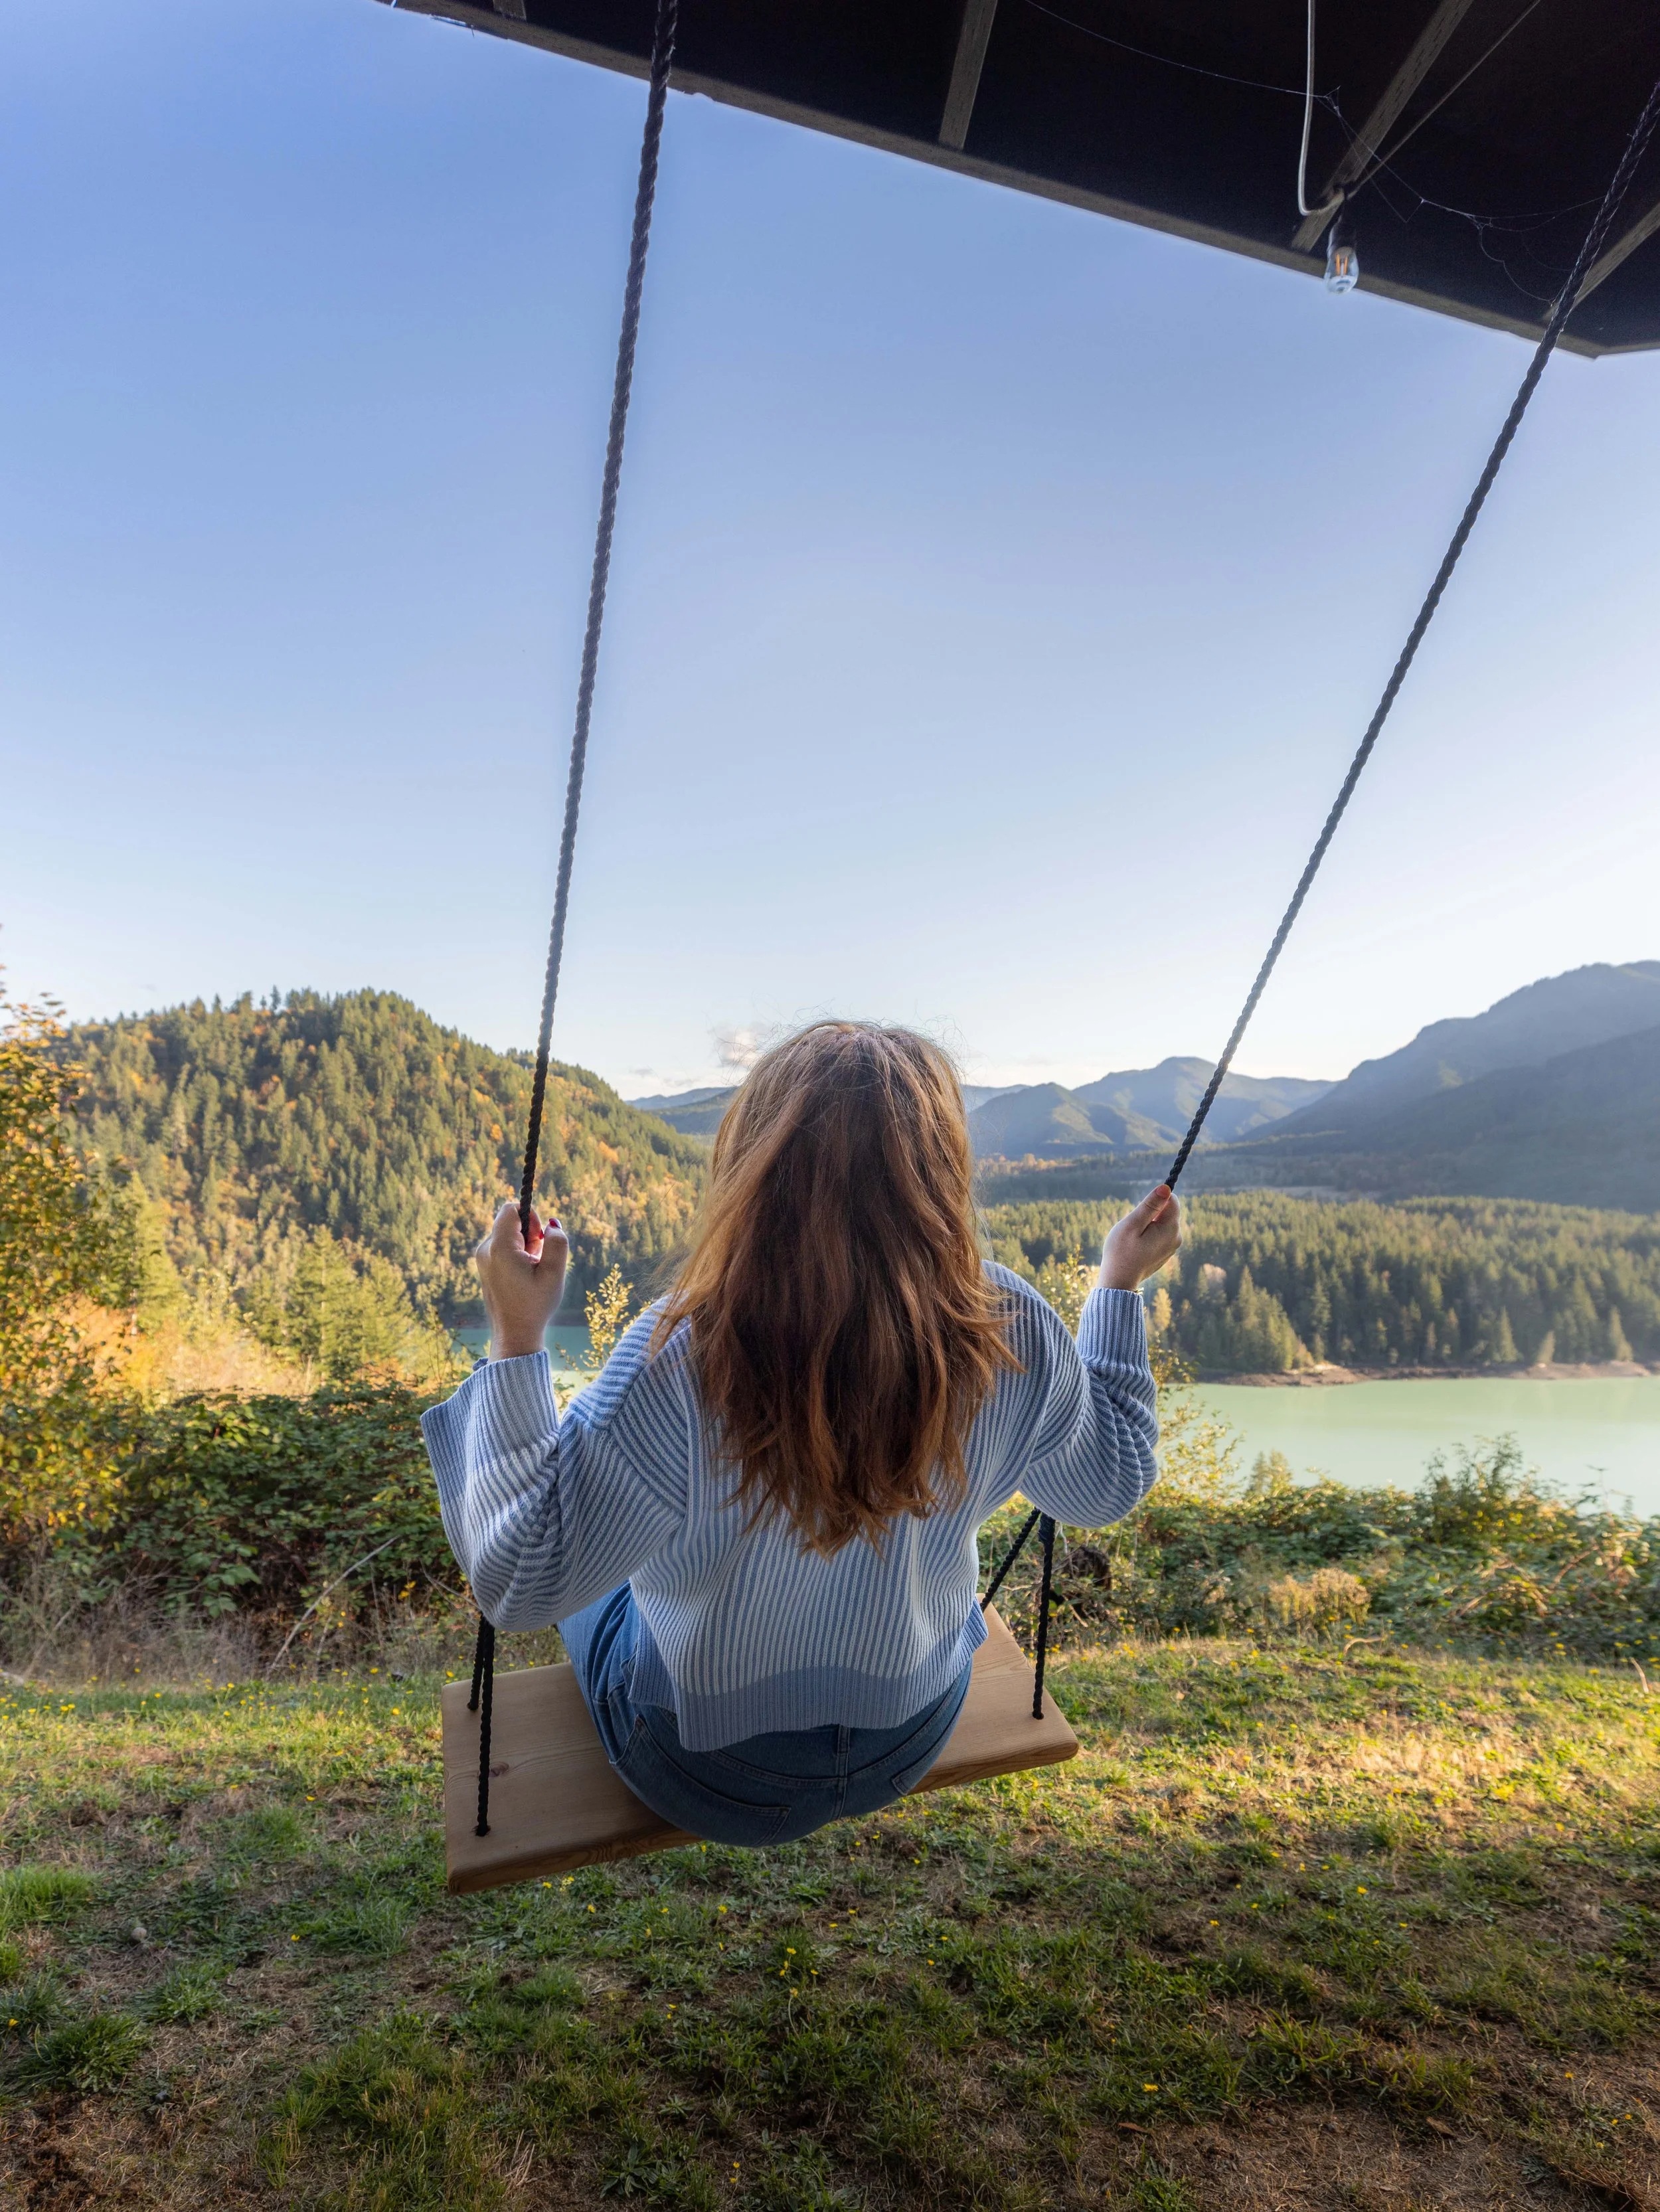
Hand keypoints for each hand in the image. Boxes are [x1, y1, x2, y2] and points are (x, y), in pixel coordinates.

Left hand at [476, 1201, 569, 1360]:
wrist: (514, 1335)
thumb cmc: (535, 1305)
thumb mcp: (554, 1273)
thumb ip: (557, 1242)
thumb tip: (552, 1224)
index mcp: (500, 1248)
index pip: (510, 1209)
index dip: (530, 1216)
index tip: (540, 1238)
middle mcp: (486, 1250)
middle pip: (510, 1222)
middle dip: (529, 1233)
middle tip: (539, 1259)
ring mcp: (482, 1259)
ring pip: (508, 1235)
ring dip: (524, 1246)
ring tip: (532, 1271)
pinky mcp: (484, 1267)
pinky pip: (502, 1248)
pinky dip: (516, 1255)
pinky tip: (523, 1276)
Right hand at [1100, 1184, 1180, 1291]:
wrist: (1118, 1281)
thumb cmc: (1121, 1251)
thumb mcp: (1133, 1224)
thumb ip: (1150, 1205)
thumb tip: (1166, 1187)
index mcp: (1170, 1229)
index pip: (1172, 1200)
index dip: (1156, 1199)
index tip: (1140, 1210)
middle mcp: (1176, 1238)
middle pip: (1167, 1212)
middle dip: (1150, 1213)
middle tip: (1134, 1228)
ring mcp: (1172, 1247)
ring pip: (1162, 1223)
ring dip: (1148, 1224)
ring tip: (1134, 1239)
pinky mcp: (1165, 1253)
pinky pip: (1159, 1235)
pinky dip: (1148, 1235)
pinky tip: (1136, 1247)